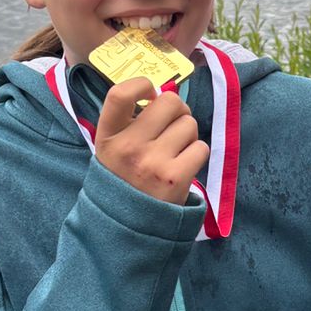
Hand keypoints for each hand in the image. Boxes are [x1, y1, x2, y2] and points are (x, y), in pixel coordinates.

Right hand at [93, 78, 209, 202]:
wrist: (128, 225)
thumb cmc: (124, 179)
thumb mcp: (113, 149)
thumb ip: (131, 122)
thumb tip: (163, 95)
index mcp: (108, 136)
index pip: (120, 94)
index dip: (142, 85)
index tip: (150, 96)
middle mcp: (128, 147)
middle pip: (170, 102)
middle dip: (177, 112)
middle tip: (171, 127)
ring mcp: (152, 162)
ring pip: (189, 124)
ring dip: (187, 135)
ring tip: (174, 152)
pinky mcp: (175, 177)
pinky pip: (201, 147)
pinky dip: (196, 154)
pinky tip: (182, 166)